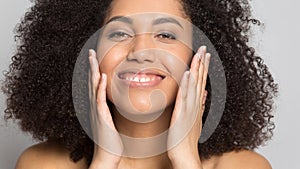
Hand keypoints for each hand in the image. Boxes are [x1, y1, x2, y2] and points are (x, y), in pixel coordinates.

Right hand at [88, 49, 122, 168]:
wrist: (107, 155)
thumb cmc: (110, 139)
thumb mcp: (110, 120)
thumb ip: (109, 110)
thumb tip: (113, 102)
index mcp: (98, 106)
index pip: (95, 85)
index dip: (94, 70)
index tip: (94, 58)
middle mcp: (95, 107)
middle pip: (91, 82)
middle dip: (90, 66)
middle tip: (90, 52)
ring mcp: (97, 111)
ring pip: (93, 87)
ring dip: (93, 72)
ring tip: (92, 57)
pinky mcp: (101, 117)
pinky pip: (100, 100)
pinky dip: (100, 87)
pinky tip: (102, 76)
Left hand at [167, 46, 209, 168]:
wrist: (185, 154)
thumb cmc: (186, 139)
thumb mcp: (195, 120)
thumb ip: (200, 106)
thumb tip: (205, 94)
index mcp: (196, 105)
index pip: (201, 82)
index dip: (204, 68)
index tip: (206, 55)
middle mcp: (195, 104)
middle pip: (200, 80)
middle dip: (203, 64)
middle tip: (205, 49)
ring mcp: (190, 108)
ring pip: (194, 85)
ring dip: (197, 69)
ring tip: (200, 54)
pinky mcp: (182, 113)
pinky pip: (184, 96)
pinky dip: (187, 84)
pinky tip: (188, 73)